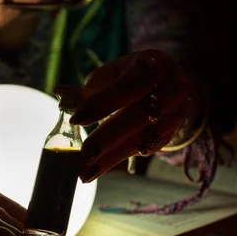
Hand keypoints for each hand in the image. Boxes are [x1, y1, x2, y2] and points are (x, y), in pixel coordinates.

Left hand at [55, 49, 199, 182]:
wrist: (169, 86)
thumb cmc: (131, 78)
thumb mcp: (112, 77)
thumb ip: (88, 89)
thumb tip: (60, 93)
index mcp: (155, 64)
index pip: (130, 84)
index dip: (103, 103)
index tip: (76, 120)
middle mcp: (172, 87)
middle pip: (142, 115)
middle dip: (110, 136)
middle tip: (84, 155)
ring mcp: (176, 113)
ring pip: (144, 138)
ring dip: (112, 156)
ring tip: (85, 171)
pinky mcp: (171, 134)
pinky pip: (146, 150)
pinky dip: (120, 159)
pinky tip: (98, 168)